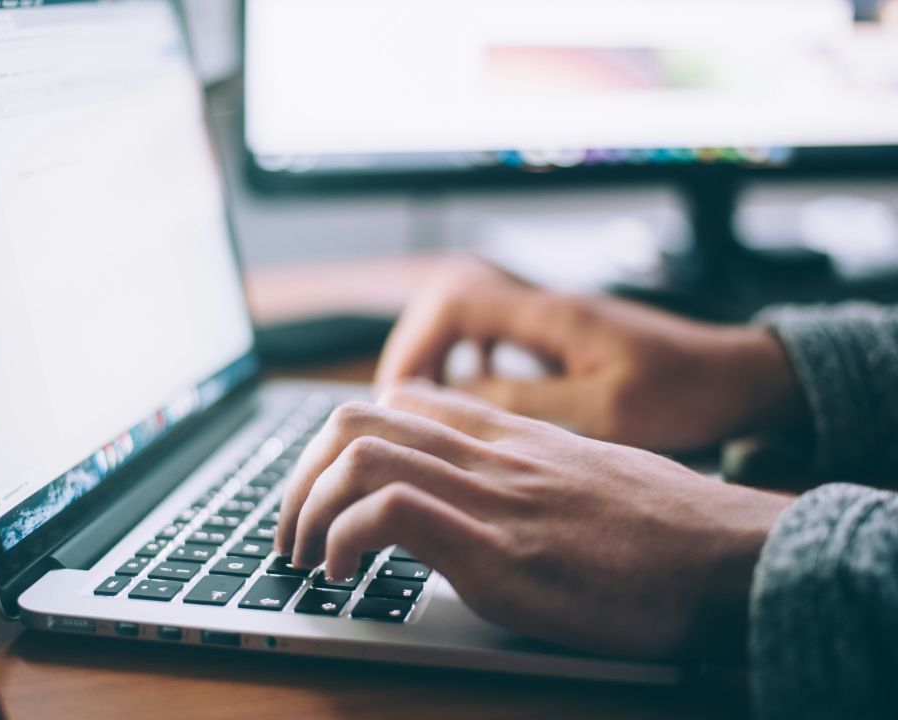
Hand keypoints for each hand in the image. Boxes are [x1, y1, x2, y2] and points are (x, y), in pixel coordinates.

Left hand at [276, 382, 792, 658]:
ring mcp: (491, 496)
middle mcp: (490, 453)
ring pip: (359, 454)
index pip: (400, 401)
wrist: (729, 555)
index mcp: (508, 436)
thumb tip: (488, 496)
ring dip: (306, 507)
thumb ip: (527, 472)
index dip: (342, 440)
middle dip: (301, 474)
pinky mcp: (498, 551)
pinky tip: (343, 574)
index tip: (327, 487)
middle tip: (292, 528)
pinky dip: (343, 539)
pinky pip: (389, 512)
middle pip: (357, 418)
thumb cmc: (666, 526)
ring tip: (304, 555)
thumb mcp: (586, 476)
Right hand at [376, 259, 804, 451]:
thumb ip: (527, 401)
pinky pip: (497, 335)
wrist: (738, 376)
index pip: (455, 304)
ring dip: (440, 354)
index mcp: (552, 315)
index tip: (399, 394)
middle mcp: (546, 307)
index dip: (415, 345)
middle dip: (416, 349)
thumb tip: (456, 398)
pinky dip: (471, 359)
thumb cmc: (684, 392)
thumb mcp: (605, 411)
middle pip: (451, 303)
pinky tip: (475, 393)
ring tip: (425, 401)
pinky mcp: (564, 337)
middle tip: (400, 401)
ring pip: (470, 318)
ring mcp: (554, 319)